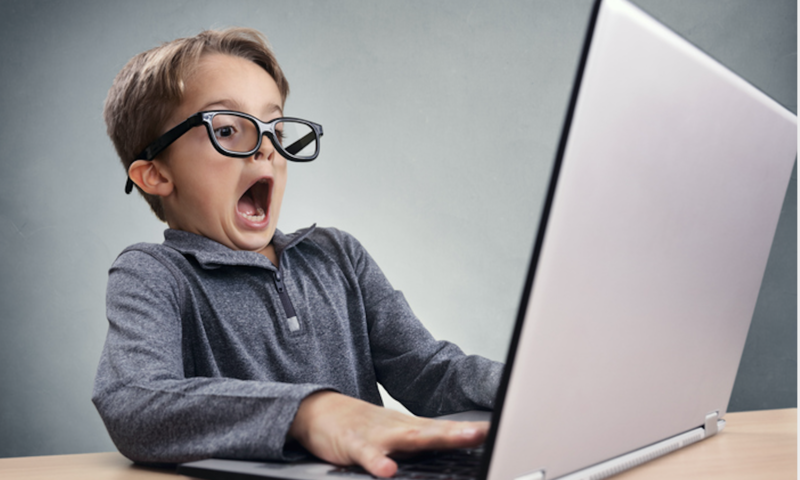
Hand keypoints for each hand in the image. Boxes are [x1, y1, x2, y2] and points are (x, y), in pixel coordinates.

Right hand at [288, 391, 488, 477]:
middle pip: (434, 430)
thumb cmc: (361, 426)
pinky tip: (388, 471)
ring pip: (408, 438)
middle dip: (461, 433)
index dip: (472, 431)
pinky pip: (368, 455)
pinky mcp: (354, 444)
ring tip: (458, 440)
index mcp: (410, 427)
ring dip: (433, 439)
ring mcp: (377, 435)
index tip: (501, 432)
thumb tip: (454, 448)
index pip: (446, 429)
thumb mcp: (395, 434)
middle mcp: (399, 428)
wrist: (318, 410)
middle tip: (486, 432)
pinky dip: (378, 462)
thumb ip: (422, 443)